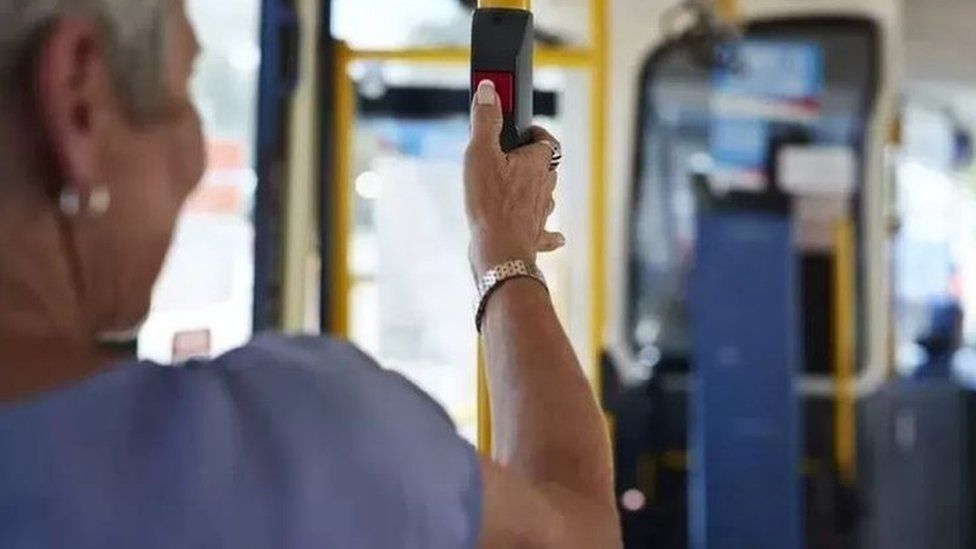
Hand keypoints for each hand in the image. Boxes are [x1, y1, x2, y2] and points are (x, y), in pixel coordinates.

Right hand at [465, 80, 564, 275]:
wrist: (499, 250)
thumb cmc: (489, 202)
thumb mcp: (480, 153)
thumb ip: (485, 120)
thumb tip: (489, 88)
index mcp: (536, 163)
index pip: (545, 140)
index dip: (535, 133)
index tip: (523, 131)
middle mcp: (545, 186)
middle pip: (546, 167)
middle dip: (532, 161)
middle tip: (512, 159)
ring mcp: (542, 212)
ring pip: (546, 196)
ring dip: (538, 192)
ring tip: (519, 190)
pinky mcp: (536, 235)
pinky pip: (548, 232)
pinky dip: (549, 231)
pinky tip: (555, 235)